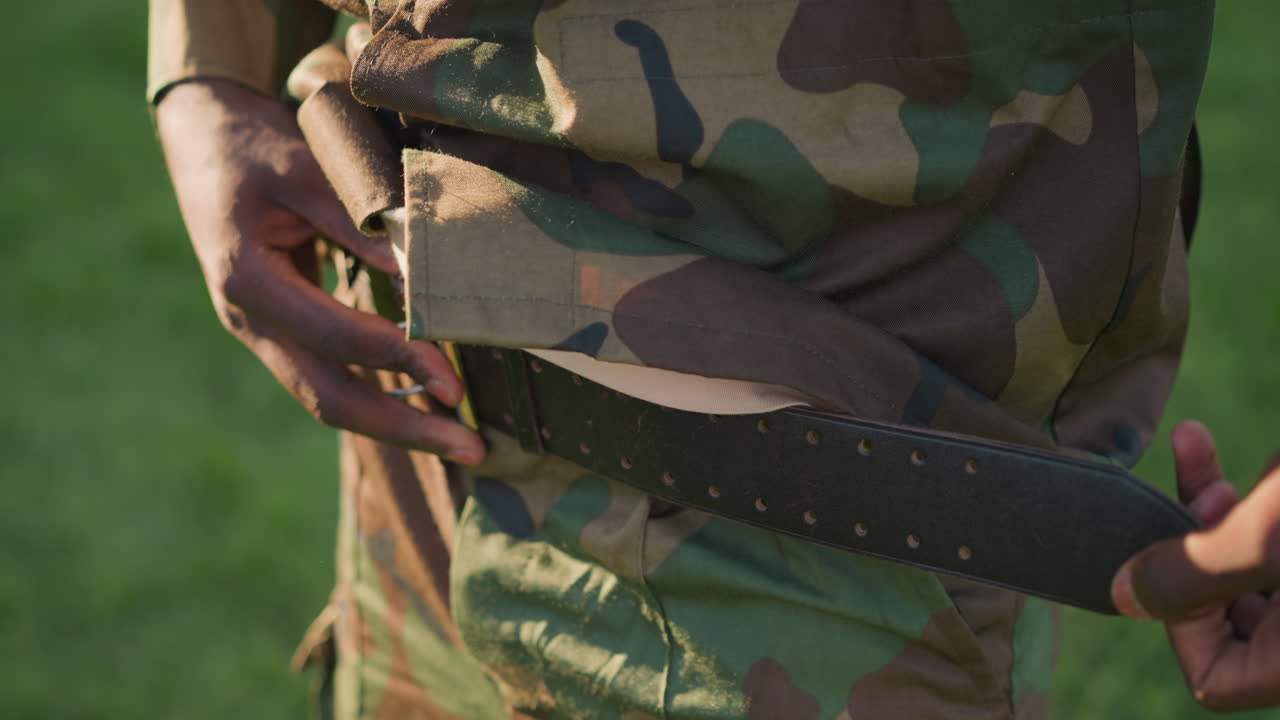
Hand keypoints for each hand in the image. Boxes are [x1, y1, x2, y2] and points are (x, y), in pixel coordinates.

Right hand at [155, 79, 483, 463]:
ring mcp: (263, 332)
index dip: (399, 359)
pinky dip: (380, 395)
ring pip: (330, 398)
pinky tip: (426, 406)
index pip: (336, 339)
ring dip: (396, 423)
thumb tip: (417, 270)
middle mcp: (250, 321)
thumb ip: (356, 219)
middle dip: (404, 429)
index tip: (454, 378)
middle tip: (472, 449)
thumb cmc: (253, 148)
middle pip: (330, 399)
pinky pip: (332, 376)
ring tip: (459, 442)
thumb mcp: (305, 169)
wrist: (201, 137)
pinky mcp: (283, 330)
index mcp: (248, 281)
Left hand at [1110, 421, 1278, 710]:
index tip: (1174, 557)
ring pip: (1243, 565)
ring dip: (1212, 506)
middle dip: (1194, 548)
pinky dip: (1249, 497)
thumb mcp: (1272, 538)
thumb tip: (1122, 598)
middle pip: (1226, 616)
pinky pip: (1270, 535)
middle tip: (1200, 487)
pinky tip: (1215, 443)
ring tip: (1195, 445)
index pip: (1216, 678)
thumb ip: (1196, 573)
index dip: (1179, 623)